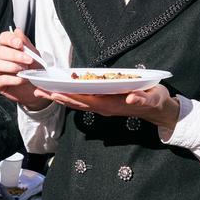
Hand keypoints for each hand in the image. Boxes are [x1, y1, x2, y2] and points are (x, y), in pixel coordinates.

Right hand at [0, 29, 50, 109]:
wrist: (36, 87)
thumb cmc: (33, 69)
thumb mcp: (33, 55)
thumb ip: (25, 43)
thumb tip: (17, 30)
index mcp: (6, 47)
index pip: (3, 38)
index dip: (10, 39)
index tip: (20, 44)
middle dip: (14, 55)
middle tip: (28, 60)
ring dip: (11, 66)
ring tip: (24, 70)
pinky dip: (12, 79)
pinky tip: (21, 79)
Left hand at [40, 85, 178, 129]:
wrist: (159, 109)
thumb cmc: (156, 101)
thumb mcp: (153, 98)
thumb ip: (142, 98)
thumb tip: (131, 97)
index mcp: (113, 105)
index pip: (87, 101)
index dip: (71, 96)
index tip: (56, 92)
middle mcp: (105, 108)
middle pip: (77, 103)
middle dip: (58, 96)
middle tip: (39, 90)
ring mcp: (103, 107)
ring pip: (77, 103)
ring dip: (60, 97)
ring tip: (43, 91)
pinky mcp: (104, 103)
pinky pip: (83, 101)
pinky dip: (70, 96)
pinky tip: (61, 91)